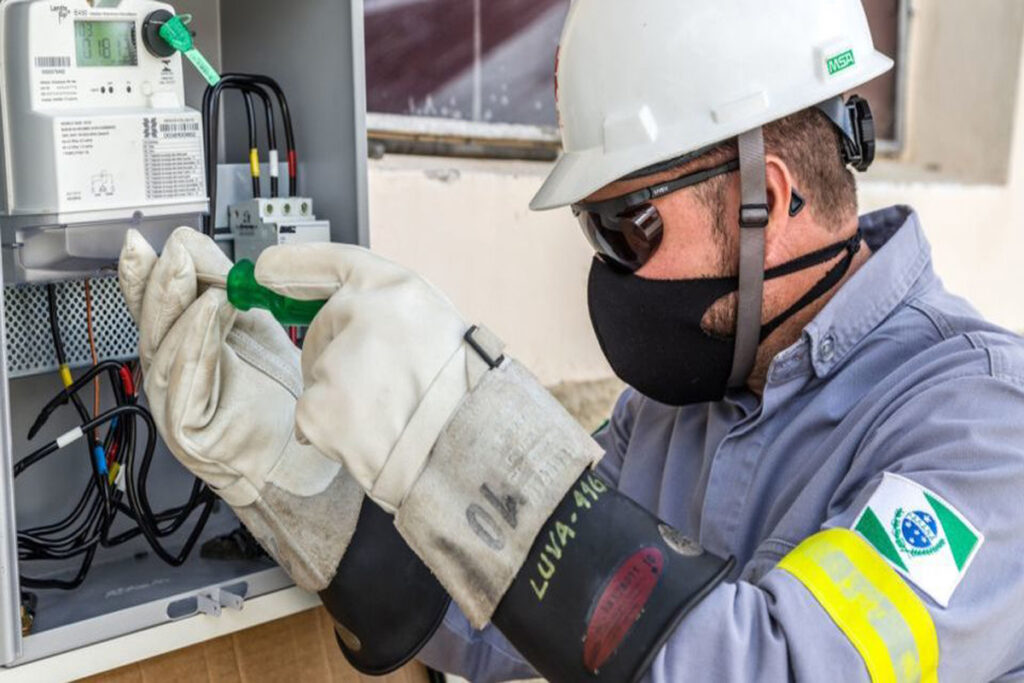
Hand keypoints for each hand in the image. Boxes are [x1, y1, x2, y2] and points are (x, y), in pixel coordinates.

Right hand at [118, 228, 361, 589]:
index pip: (157, 308)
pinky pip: (185, 385)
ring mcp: (178, 409)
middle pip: (151, 327)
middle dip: (157, 284)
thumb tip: (200, 249)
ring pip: (162, 353)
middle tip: (172, 250)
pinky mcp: (189, 436)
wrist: (309, 465)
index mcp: (187, 351)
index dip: (144, 275)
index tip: (142, 241)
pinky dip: (195, 345)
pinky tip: (211, 316)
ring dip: (176, 309)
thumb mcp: (256, 332)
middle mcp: (176, 378)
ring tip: (191, 275)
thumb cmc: (283, 406)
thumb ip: (231, 293)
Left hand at [252, 242, 494, 511]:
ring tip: (390, 412)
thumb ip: (386, 316)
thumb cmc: (459, 394)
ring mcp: (336, 361)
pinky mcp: (318, 407)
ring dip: (342, 397)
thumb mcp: (434, 326)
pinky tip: (373, 435)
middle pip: (321, 327)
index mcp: (396, 287)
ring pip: (319, 377)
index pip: (331, 262)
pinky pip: (312, 417)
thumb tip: (337, 318)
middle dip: (335, 353)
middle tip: (380, 382)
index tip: (267, 270)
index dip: (294, 265)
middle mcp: (362, 313)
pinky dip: (334, 431)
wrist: (468, 448)